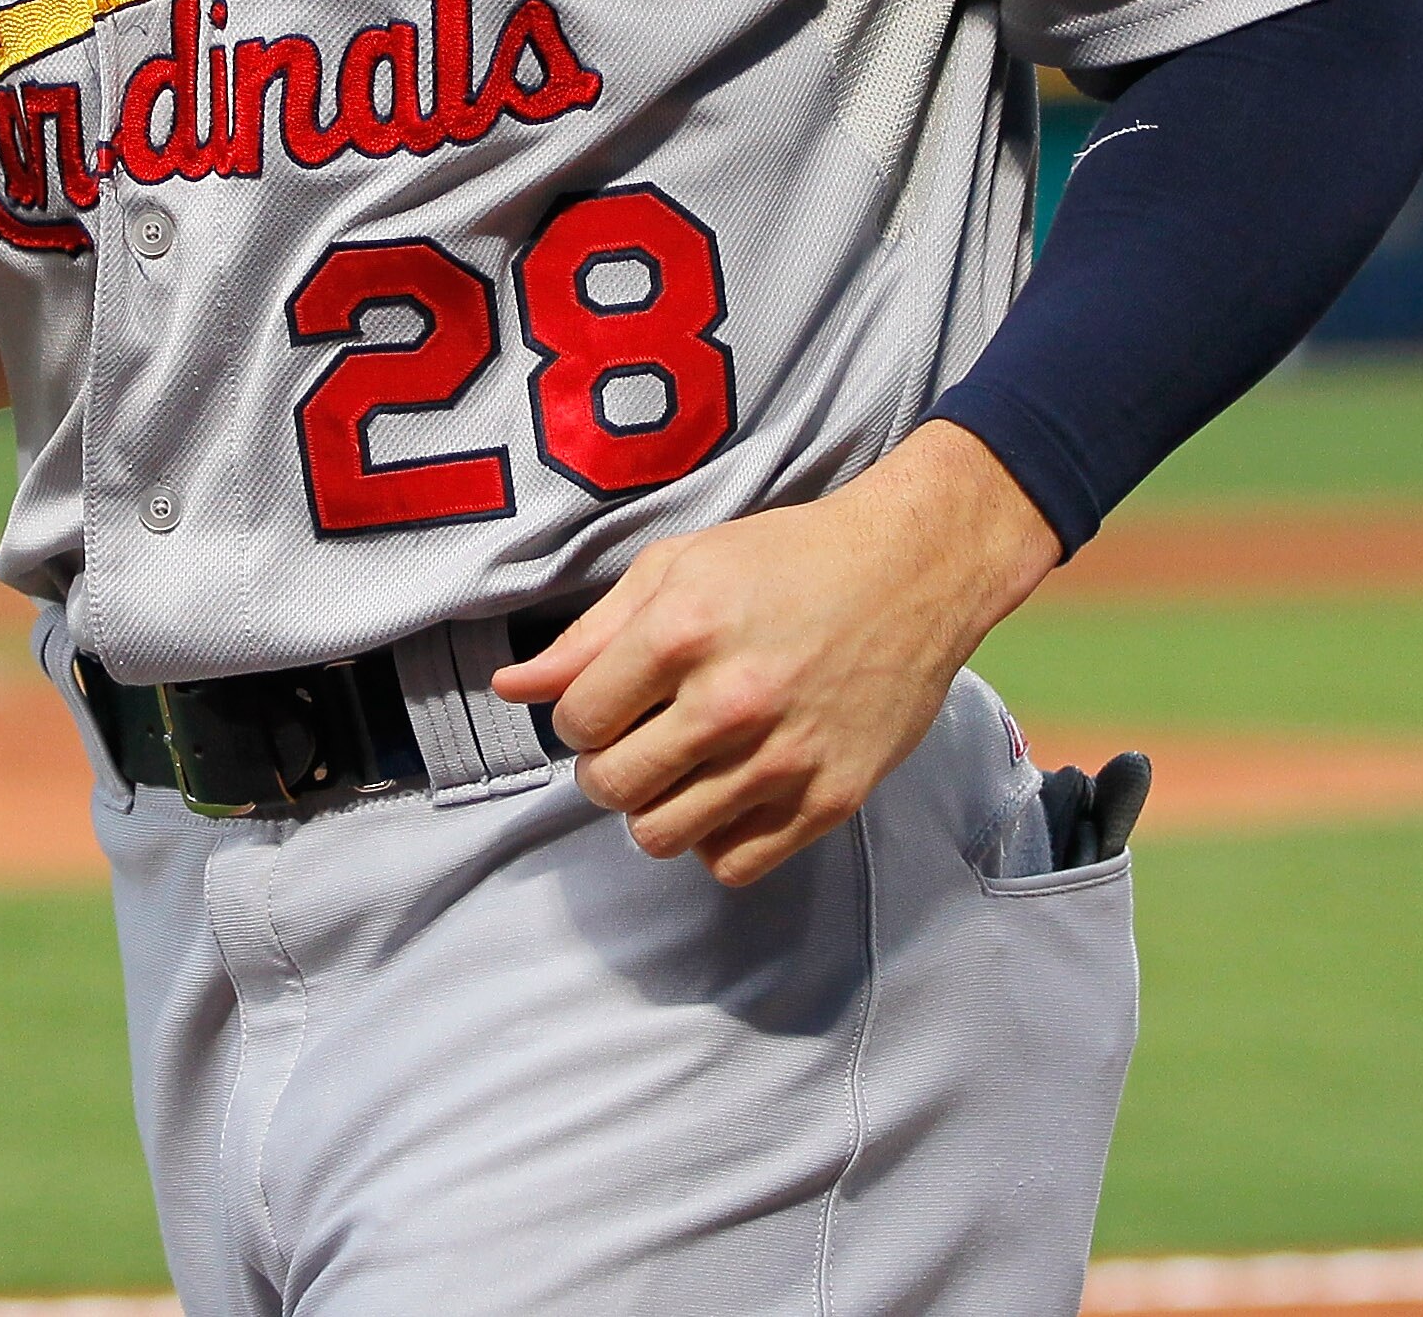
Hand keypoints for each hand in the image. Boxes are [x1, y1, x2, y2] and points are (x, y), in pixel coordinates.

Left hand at [491, 421, 1059, 888]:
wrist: (909, 572)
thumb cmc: (785, 559)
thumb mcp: (679, 567)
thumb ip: (590, 634)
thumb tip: (513, 688)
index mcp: (681, 632)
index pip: (576, 720)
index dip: (578, 714)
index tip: (607, 701)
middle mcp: (728, 702)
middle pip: (610, 787)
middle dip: (606, 766)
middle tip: (637, 737)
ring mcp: (782, 759)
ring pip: (661, 836)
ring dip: (654, 807)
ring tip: (680, 767)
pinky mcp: (828, 801)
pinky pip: (732, 864)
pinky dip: (715, 838)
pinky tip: (727, 791)